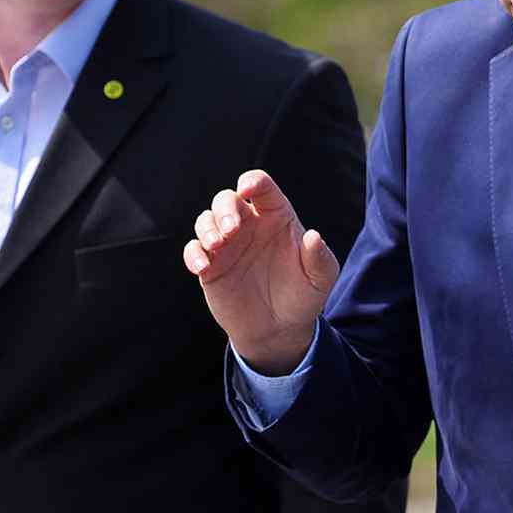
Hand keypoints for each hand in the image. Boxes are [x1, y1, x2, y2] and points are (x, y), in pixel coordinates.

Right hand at [183, 170, 339, 374]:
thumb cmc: (302, 296)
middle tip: (232, 230)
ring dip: (207, 227)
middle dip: (225, 208)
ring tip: (217, 245)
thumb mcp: (320, 279)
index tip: (248, 190)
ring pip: (206, 219)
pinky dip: (193, 254)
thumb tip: (313, 236)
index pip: (261, 187)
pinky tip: (203, 267)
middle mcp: (248, 225)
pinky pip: (192, 250)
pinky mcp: (211, 266)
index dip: (252, 182)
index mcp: (276, 217)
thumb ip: (319, 257)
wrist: (280, 330)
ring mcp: (227, 245)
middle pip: (227, 198)